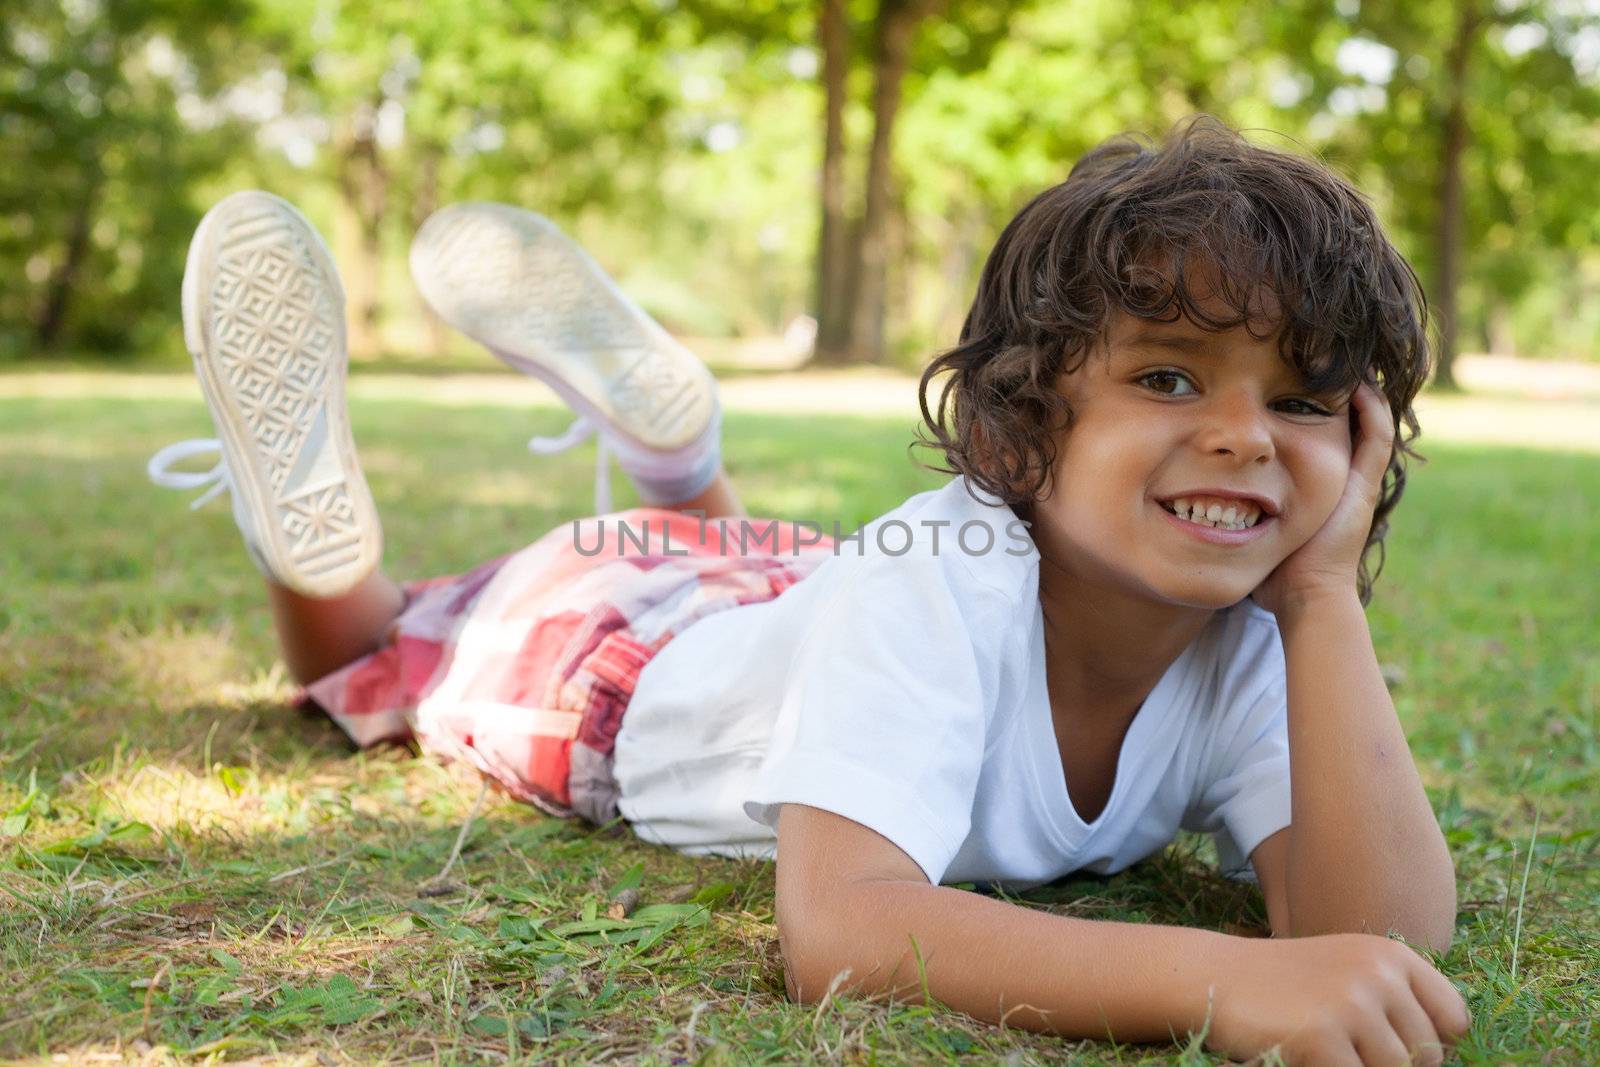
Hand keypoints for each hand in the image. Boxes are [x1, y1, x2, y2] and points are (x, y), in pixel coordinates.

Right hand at [1206, 933, 1470, 1065]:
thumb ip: (1399, 1006)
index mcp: (1392, 955)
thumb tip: (1442, 1058)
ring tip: (1323, 1048)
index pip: (1454, 1020)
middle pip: (1427, 1057)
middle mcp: (1379, 975)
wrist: (1213, 976)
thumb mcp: (1349, 975)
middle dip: (1391, 1064)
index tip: (1391, 1042)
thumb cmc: (1286, 986)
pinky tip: (1303, 1053)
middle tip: (1343, 1046)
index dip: (1431, 1043)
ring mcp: (1352, 1005)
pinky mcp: (1324, 1037)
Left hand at [1252, 382, 1394, 616]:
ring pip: (1370, 422)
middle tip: (1320, 360)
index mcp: (1317, 487)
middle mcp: (1341, 479)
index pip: (1316, 435)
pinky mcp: (1364, 484)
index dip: (1306, 407)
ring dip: (1358, 391)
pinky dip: (1372, 408)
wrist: (1302, 595)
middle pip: (1345, 423)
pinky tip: (1360, 384)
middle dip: (1332, 392)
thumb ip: (1231, 509)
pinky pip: (1377, 435)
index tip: (1286, 380)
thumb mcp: (1249, 528)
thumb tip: (1192, 500)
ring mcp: (1357, 481)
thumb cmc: (1271, 571)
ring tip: (1345, 359)